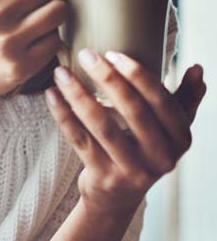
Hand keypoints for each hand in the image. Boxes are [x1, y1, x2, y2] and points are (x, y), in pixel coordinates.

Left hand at [45, 51, 206, 215]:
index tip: (113, 53)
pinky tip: (52, 94)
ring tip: (61, 72)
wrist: (118, 197)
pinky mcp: (104, 176)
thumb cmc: (144, 151)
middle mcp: (161, 156)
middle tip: (87, 55)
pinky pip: (79, 140)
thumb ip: (184, 100)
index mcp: (180, 138)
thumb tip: (198, 69)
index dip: (138, 76)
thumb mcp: (170, 129)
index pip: (162, 102)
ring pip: (102, 126)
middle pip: (133, 111)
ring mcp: (132, 170)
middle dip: (108, 79)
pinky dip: (63, 115)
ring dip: (79, 95)